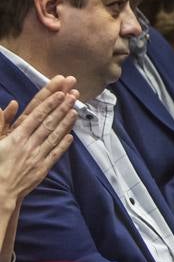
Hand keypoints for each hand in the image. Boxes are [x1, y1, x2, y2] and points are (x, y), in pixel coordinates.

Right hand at [0, 77, 76, 202]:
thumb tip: (9, 105)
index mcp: (16, 137)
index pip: (36, 116)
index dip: (49, 103)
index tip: (60, 93)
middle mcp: (29, 145)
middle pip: (49, 123)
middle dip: (62, 108)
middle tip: (73, 96)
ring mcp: (37, 157)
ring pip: (55, 136)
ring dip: (66, 123)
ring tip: (75, 110)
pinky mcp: (42, 168)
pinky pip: (55, 154)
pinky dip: (63, 144)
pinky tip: (71, 135)